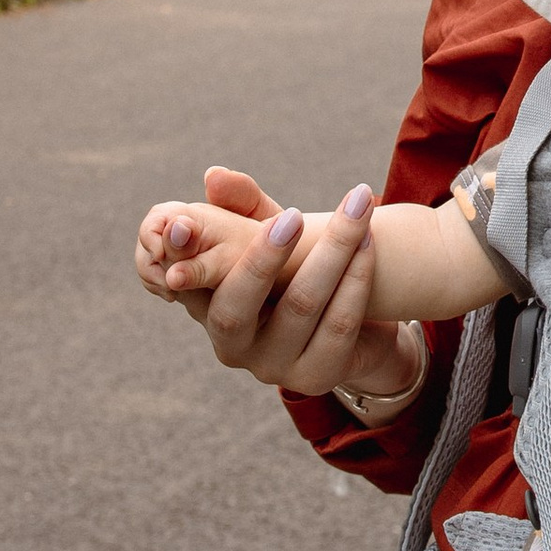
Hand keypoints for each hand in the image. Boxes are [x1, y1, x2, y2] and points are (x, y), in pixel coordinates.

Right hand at [137, 168, 416, 400]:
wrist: (357, 329)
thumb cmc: (298, 271)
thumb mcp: (270, 236)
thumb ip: (243, 207)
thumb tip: (214, 175)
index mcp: (206, 308)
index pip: (183, 282)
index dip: (180, 254)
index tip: (184, 223)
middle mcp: (230, 346)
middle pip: (235, 305)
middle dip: (263, 257)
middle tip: (292, 217)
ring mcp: (272, 367)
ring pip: (301, 305)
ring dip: (333, 250)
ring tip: (357, 208)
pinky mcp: (317, 376)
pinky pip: (339, 322)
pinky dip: (356, 277)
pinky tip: (369, 243)